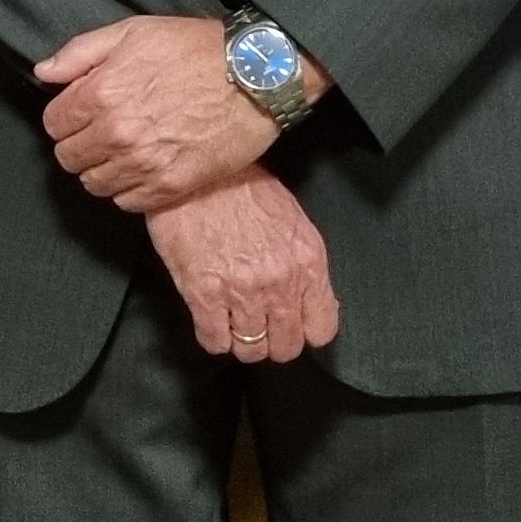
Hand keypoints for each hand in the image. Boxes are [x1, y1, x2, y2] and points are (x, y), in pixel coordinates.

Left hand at [36, 14, 303, 212]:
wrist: (256, 76)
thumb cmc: (197, 49)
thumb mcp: (134, 31)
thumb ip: (80, 53)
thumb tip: (44, 73)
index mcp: (103, 93)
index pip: (54, 124)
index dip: (66, 116)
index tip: (82, 112)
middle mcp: (118, 133)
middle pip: (69, 158)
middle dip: (80, 144)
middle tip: (102, 132)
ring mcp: (144, 164)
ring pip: (94, 184)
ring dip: (102, 168)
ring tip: (124, 150)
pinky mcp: (171, 186)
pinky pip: (127, 202)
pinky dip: (129, 189)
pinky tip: (144, 166)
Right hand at [146, 173, 340, 362]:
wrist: (198, 171)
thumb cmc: (243, 187)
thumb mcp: (292, 221)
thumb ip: (303, 265)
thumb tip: (306, 298)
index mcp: (308, 262)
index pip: (322, 329)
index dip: (305, 330)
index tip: (293, 323)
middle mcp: (281, 282)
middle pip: (286, 347)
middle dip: (273, 340)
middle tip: (259, 323)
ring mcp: (242, 291)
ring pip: (251, 350)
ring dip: (241, 339)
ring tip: (233, 320)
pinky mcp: (204, 294)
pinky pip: (215, 342)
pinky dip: (213, 336)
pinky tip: (211, 317)